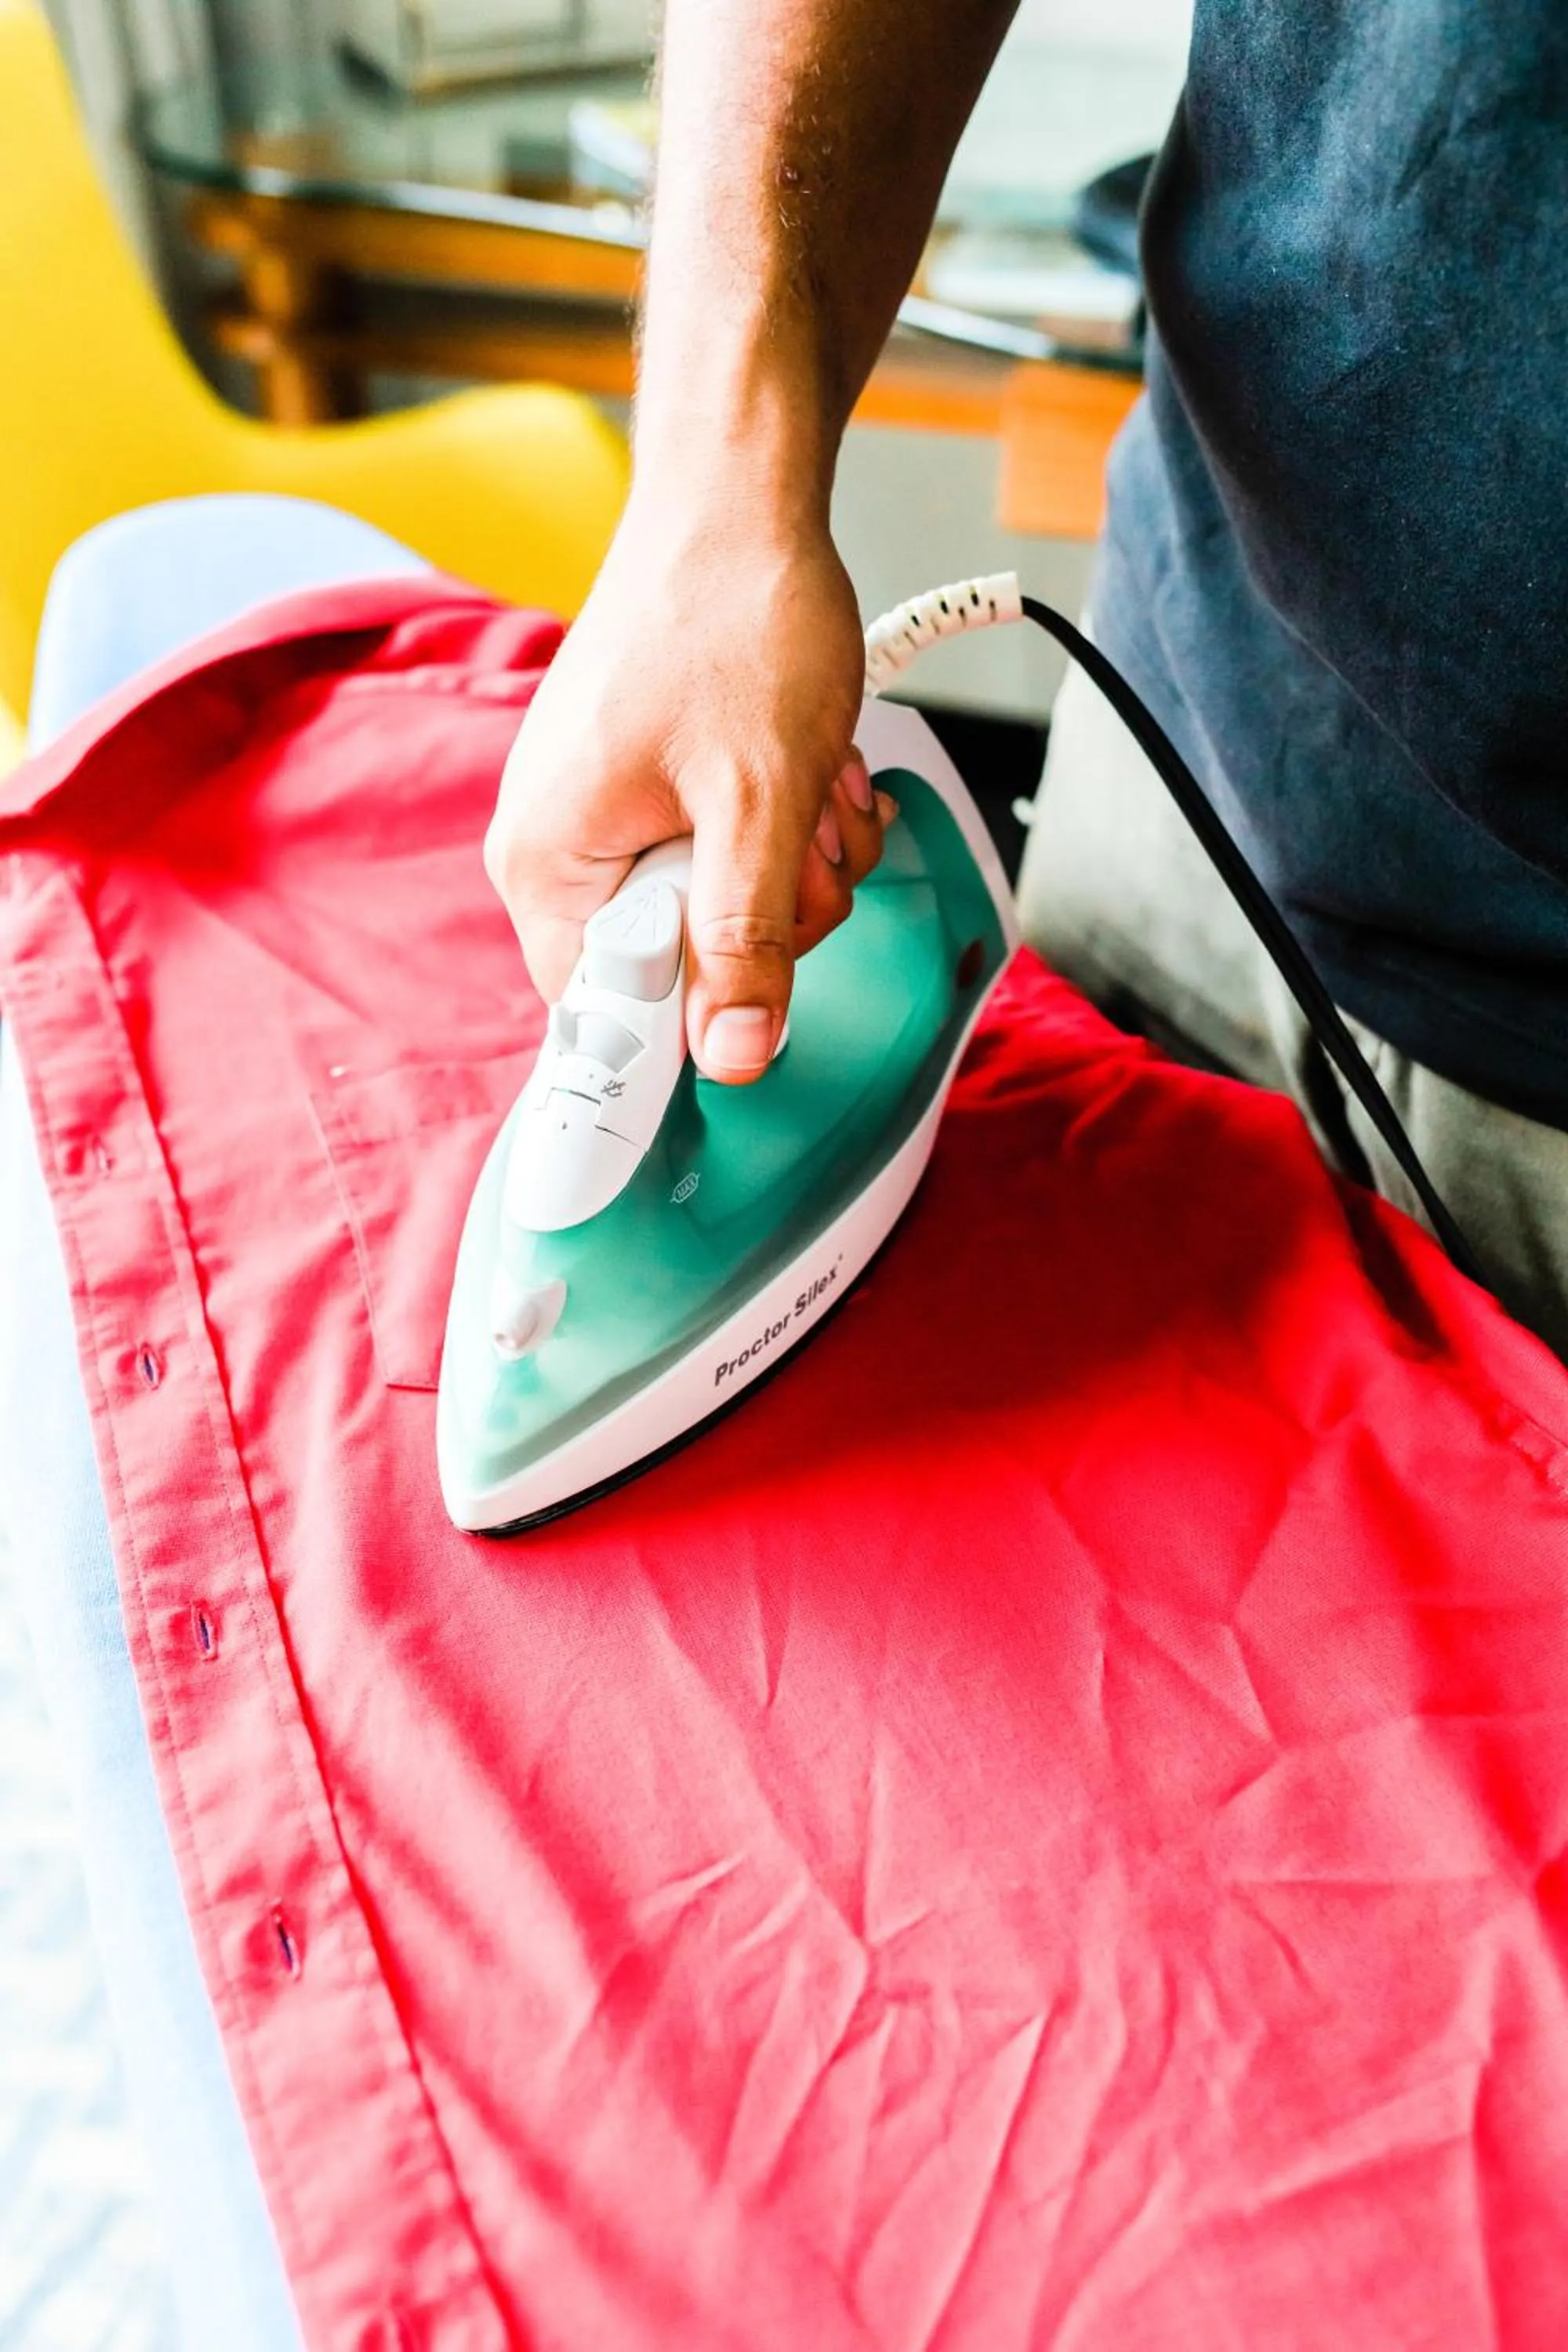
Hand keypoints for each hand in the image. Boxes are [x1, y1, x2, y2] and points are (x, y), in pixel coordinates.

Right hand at [484, 478, 894, 1081]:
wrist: (738, 499)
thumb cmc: (733, 618)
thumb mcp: (759, 798)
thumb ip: (745, 938)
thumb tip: (736, 1055)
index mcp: (549, 863)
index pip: (601, 1021)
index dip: (685, 1032)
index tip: (749, 1029)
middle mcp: (560, 848)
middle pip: (682, 970)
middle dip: (772, 915)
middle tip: (796, 835)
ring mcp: (609, 815)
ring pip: (727, 913)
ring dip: (797, 863)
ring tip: (805, 778)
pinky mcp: (656, 788)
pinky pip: (733, 857)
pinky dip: (788, 823)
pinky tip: (804, 765)